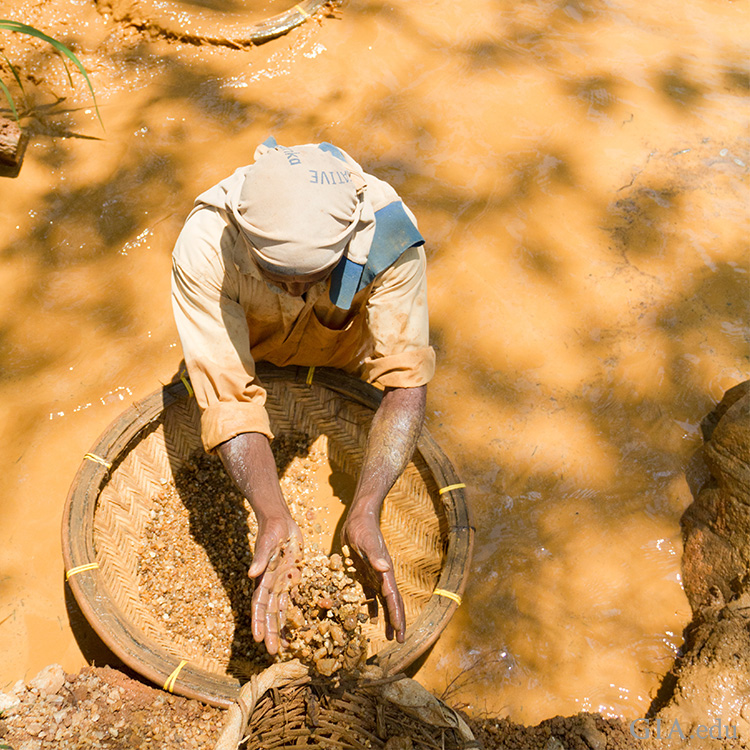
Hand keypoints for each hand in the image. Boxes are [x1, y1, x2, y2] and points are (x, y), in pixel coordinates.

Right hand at [248, 514, 303, 654]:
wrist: (282, 522)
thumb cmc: (271, 531)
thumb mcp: (267, 542)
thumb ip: (260, 558)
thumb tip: (251, 573)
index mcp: (263, 578)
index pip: (258, 605)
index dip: (258, 622)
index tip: (257, 639)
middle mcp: (271, 584)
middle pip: (269, 613)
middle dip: (270, 632)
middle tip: (272, 653)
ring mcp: (282, 583)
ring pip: (281, 611)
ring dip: (281, 628)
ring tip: (284, 647)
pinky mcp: (292, 579)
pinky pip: (293, 600)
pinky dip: (294, 613)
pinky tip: (298, 627)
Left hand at [342, 511, 404, 642]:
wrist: (359, 518)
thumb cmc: (362, 528)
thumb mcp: (366, 541)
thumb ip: (375, 555)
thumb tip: (385, 569)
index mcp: (385, 571)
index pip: (393, 598)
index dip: (396, 615)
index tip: (399, 632)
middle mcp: (382, 576)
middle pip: (392, 603)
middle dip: (396, 621)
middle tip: (398, 641)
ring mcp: (374, 575)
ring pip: (382, 601)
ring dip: (386, 618)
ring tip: (387, 635)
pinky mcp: (364, 573)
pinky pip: (369, 594)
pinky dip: (372, 606)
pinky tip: (371, 618)